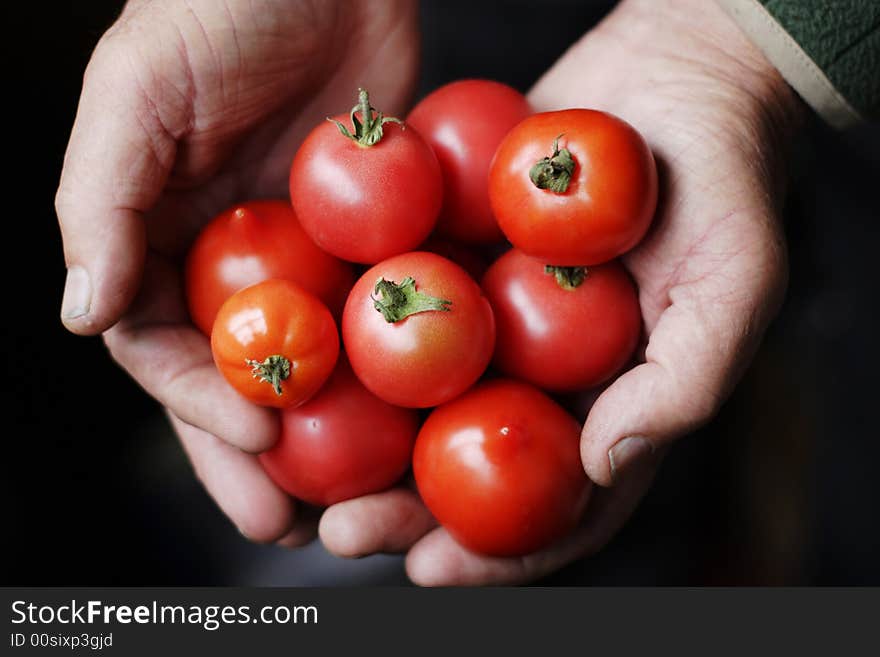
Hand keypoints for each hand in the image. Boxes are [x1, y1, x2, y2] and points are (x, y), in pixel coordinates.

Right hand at [56, 0, 418, 542]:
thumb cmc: (212, 6)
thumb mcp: (135, 92)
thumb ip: (100, 203)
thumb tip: (83, 316)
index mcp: (163, 238)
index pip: (169, 347)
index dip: (202, 405)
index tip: (255, 443)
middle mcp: (233, 258)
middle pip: (243, 378)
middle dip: (257, 455)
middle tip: (288, 527)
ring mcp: (308, 253)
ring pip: (315, 362)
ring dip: (329, 435)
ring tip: (353, 502)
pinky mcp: (374, 235)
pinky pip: (381, 311)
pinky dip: (393, 368)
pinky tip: (417, 418)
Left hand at [318, 0, 802, 582]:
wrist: (676, 80)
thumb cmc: (724, 185)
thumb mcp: (734, 283)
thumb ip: (682, 383)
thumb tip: (599, 465)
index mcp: (606, 406)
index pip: (553, 505)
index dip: (495, 554)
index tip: (428, 574)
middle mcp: (541, 375)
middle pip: (467, 464)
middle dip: (404, 510)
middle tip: (344, 531)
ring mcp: (493, 320)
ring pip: (418, 398)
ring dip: (360, 439)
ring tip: (298, 470)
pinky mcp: (454, 261)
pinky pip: (400, 308)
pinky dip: (354, 338)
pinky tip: (307, 361)